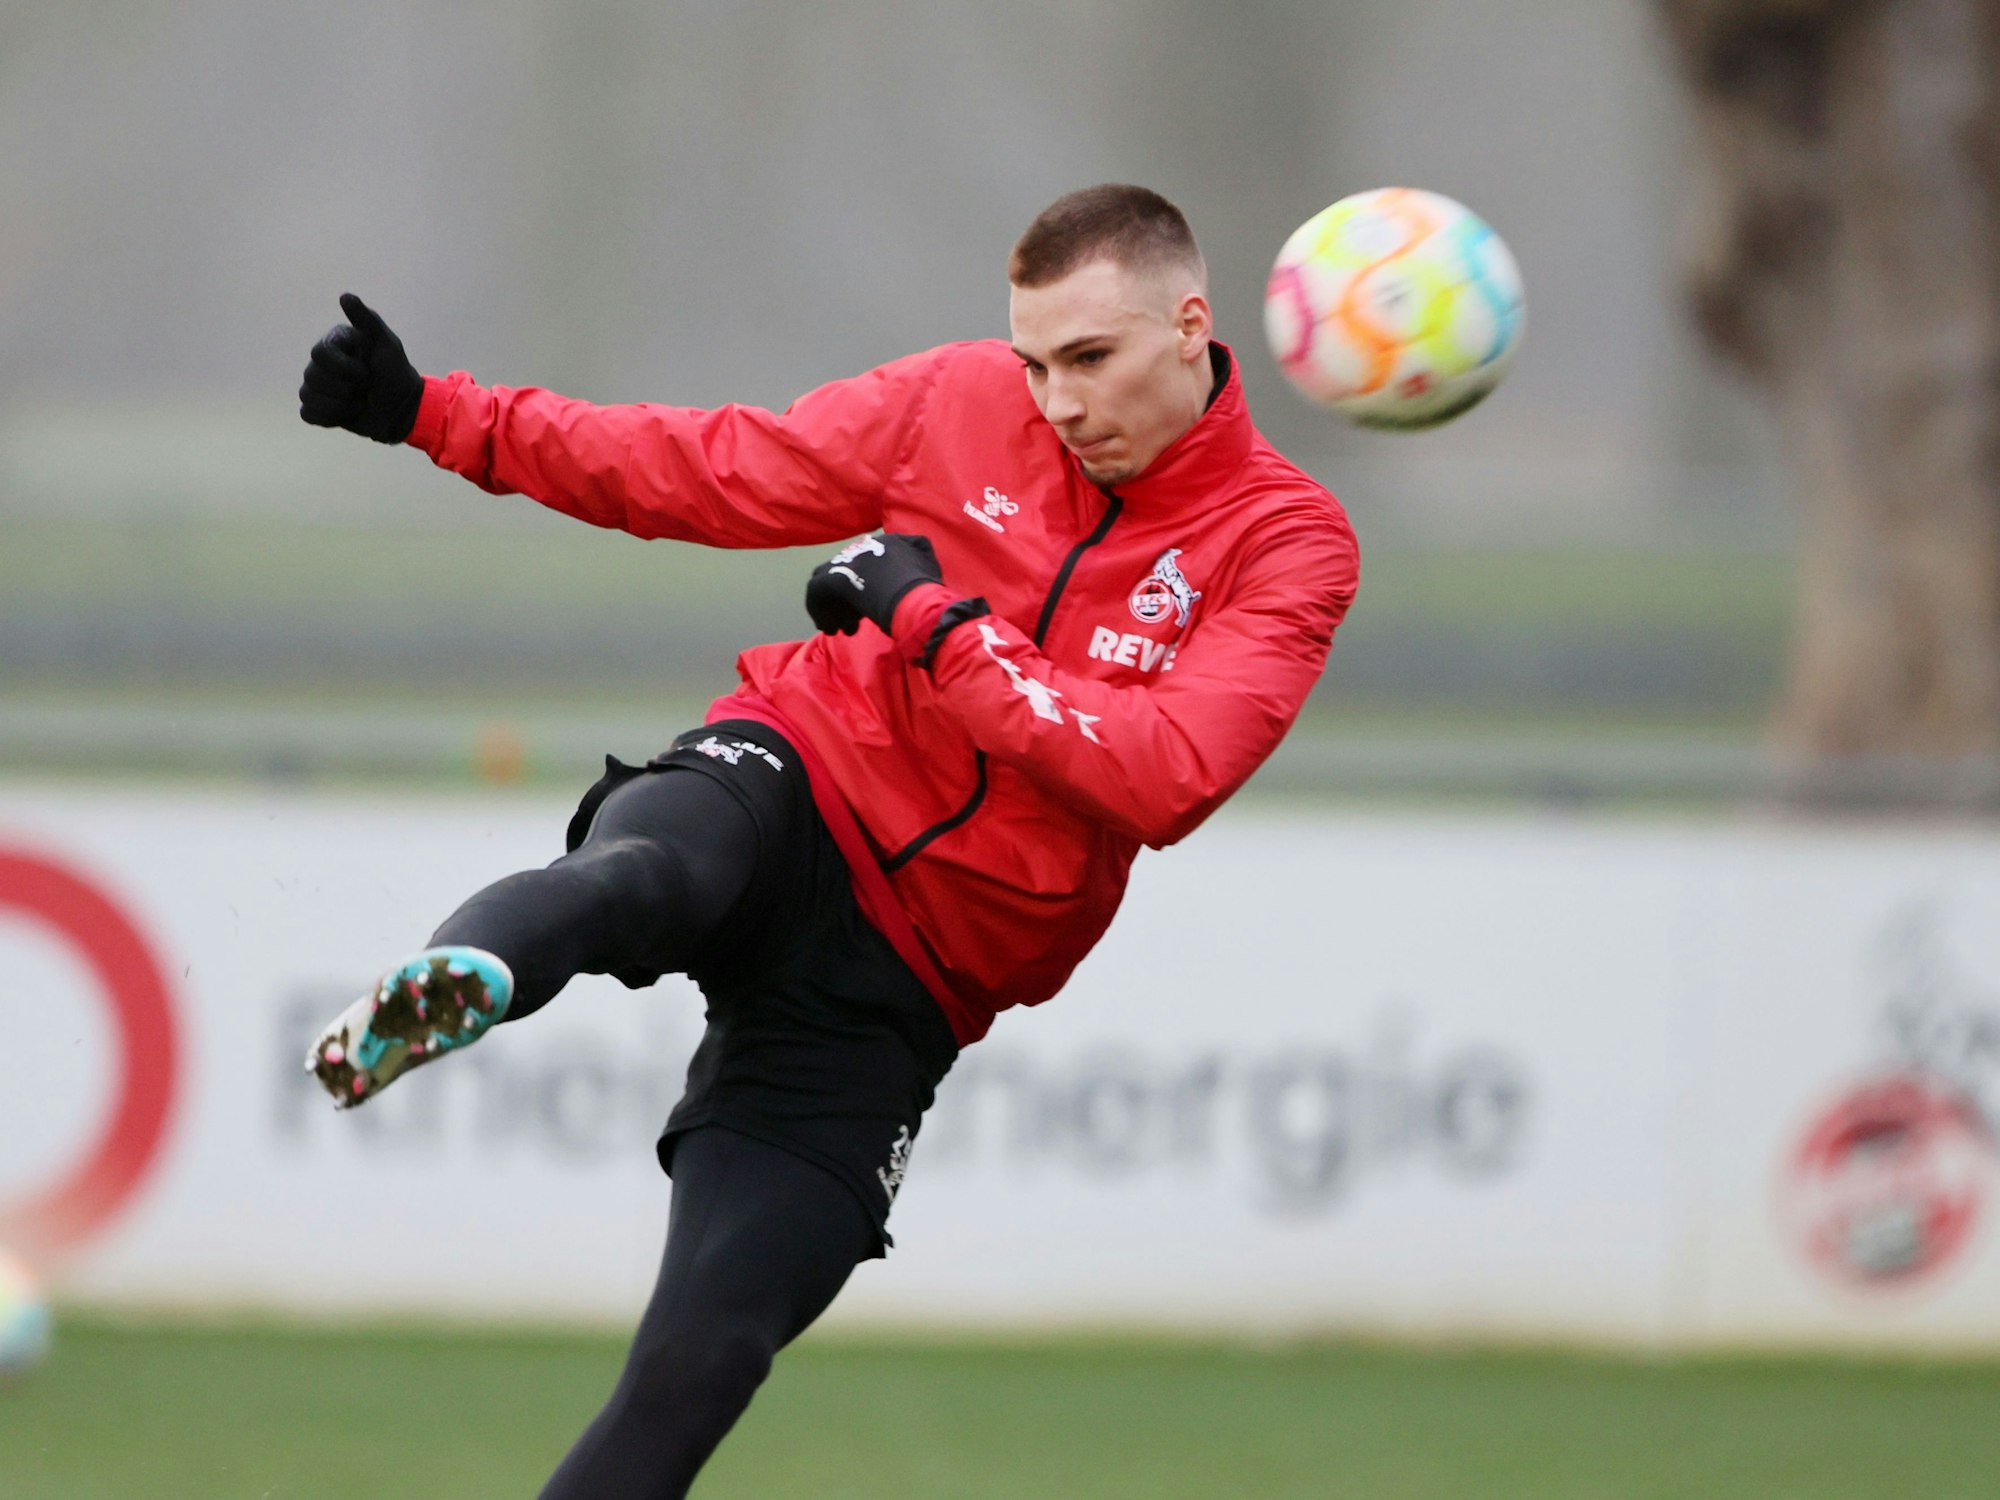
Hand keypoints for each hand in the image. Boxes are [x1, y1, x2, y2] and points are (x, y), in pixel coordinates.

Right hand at [298, 293, 425, 443]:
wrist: (404, 409)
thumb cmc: (396, 373)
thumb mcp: (387, 344)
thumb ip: (367, 320)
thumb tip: (345, 296)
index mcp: (335, 344)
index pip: (320, 354)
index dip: (344, 368)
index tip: (366, 371)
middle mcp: (323, 363)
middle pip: (312, 376)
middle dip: (343, 388)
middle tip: (364, 388)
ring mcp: (319, 385)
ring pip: (308, 395)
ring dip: (340, 404)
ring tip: (359, 402)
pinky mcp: (320, 409)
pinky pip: (308, 414)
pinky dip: (329, 417)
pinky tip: (347, 413)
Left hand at [805, 533, 943, 635]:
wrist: (916, 602)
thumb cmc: (928, 595)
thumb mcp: (931, 576)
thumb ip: (920, 571)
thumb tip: (922, 579)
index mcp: (894, 542)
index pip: (871, 563)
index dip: (870, 588)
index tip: (873, 610)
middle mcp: (868, 546)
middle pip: (849, 570)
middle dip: (852, 598)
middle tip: (856, 623)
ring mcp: (848, 559)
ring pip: (830, 578)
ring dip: (837, 605)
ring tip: (844, 629)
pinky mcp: (834, 576)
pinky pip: (817, 590)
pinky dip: (820, 610)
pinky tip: (830, 628)